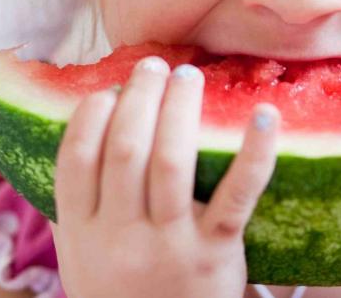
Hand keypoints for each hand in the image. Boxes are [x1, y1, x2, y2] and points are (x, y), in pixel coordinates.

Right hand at [49, 56, 279, 297]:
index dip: (91, 114)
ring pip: (172, 162)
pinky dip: (254, 154)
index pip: (76, 159)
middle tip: (155, 66)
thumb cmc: (124, 292)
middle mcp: (120, 238)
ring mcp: (169, 245)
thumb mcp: (82, 257)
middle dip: (140, 97)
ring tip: (188, 76)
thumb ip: (76, 204)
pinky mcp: (215, 253)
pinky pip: (236, 195)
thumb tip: (80, 127)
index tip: (109, 89)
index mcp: (81, 234)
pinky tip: (265, 115)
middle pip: (125, 150)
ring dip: (180, 109)